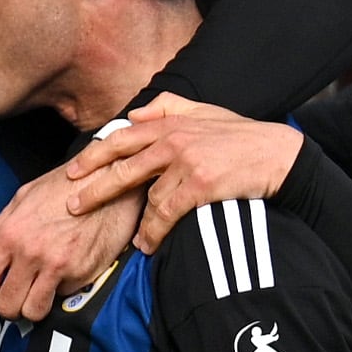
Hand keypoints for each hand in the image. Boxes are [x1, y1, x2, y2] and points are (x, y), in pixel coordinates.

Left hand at [0, 163, 144, 323]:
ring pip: (33, 312)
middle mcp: (32, 253)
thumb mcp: (24, 196)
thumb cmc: (68, 185)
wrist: (108, 182)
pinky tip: (64, 270)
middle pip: (5, 306)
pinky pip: (62, 296)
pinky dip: (61, 289)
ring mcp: (58, 266)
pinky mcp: (82, 274)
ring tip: (36, 290)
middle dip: (7, 305)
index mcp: (11, 234)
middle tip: (14, 294)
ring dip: (32, 305)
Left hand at [67, 95, 305, 248]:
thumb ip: (169, 106)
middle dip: (94, 188)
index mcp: (170, 122)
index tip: (72, 172)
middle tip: (72, 206)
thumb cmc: (241, 136)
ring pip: (147, 197)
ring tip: (131, 242)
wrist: (278, 156)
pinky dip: (154, 232)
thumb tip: (135, 113)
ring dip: (136, 224)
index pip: (122, 138)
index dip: (94, 155)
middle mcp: (173, 140)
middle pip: (123, 167)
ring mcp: (186, 163)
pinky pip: (165, 214)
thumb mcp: (205, 111)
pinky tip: (148, 245)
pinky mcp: (199, 185)